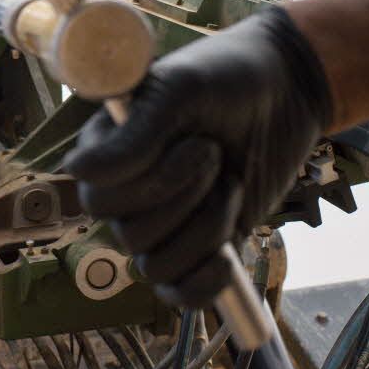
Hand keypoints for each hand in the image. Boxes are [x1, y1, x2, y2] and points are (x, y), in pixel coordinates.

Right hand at [63, 6, 331, 307]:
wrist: (287, 89)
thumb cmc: (226, 76)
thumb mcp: (180, 90)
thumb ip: (134, 133)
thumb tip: (82, 172)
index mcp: (107, 148)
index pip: (96, 195)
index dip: (147, 181)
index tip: (194, 140)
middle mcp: (127, 190)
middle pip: (127, 234)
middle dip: (183, 198)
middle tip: (215, 154)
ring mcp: (164, 222)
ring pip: (155, 265)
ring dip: (205, 230)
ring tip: (230, 184)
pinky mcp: (198, 247)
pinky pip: (180, 292)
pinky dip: (205, 281)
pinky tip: (227, 252)